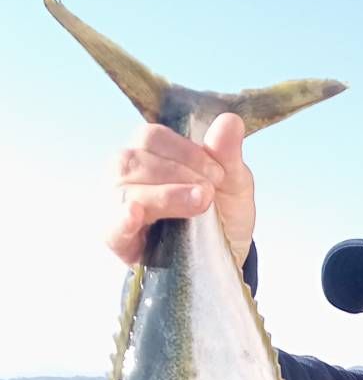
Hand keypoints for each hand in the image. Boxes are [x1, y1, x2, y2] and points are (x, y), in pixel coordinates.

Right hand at [108, 113, 255, 269]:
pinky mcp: (117, 238)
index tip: (218, 173)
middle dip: (177, 173)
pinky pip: (111, 225)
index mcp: (150, 153)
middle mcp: (127, 174)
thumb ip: (227, 153)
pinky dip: (122, 219)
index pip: (152, 137)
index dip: (185, 151)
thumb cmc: (221, 214)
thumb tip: (230, 120)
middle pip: (134, 159)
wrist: (223, 260)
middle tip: (209, 193)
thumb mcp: (233, 184)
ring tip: (198, 205)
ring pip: (125, 189)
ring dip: (164, 195)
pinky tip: (134, 214)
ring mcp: (117, 205)